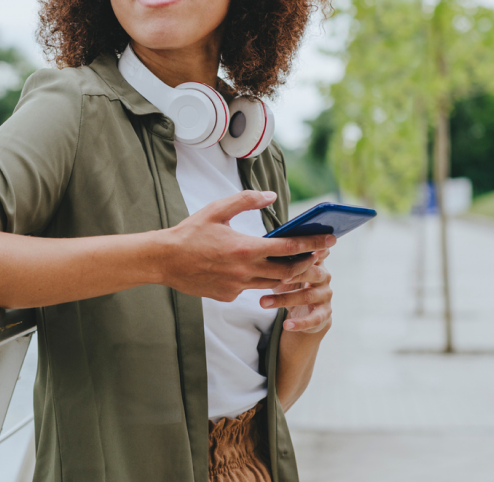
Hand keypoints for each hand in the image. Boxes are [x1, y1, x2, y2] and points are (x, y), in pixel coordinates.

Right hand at [155, 190, 335, 301]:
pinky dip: (262, 282)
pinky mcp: (228, 296)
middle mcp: (245, 271)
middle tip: (320, 255)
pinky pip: (252, 290)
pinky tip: (264, 272)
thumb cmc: (190, 232)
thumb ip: (247, 200)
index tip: (330, 240)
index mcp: (246, 248)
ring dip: (289, 276)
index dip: (313, 244)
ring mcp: (237, 287)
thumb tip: (272, 196)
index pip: (289, 248)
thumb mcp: (217, 209)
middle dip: (308, 263)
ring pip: (273, 285)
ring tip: (300, 265)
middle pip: (289, 272)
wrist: (163, 260)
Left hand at [260, 247, 332, 333]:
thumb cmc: (294, 285)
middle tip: (276, 276)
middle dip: (295, 274)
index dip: (308, 251)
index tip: (294, 248)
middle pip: (312, 273)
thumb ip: (283, 259)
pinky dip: (299, 323)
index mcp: (316, 262)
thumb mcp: (289, 271)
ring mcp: (325, 295)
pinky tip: (286, 325)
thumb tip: (262, 245)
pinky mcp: (324, 313)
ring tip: (263, 302)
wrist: (308, 312)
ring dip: (284, 299)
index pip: (315, 253)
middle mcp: (324, 277)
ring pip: (307, 296)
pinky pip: (313, 319)